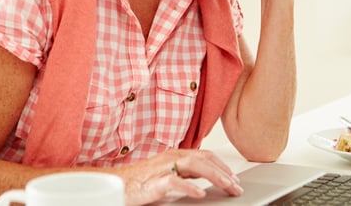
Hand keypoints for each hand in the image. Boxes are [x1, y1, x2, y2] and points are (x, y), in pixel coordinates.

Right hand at [118, 149, 242, 204]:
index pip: (205, 155)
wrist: (114, 184)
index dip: (222, 165)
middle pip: (203, 159)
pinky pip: (173, 182)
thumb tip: (205, 179)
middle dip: (223, 171)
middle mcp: (171, 157)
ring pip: (194, 165)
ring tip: (227, 186)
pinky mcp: (152, 182)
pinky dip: (188, 187)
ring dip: (213, 175)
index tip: (234, 178)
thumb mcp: (168, 175)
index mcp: (176, 155)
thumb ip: (185, 174)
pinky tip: (200, 194)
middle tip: (236, 186)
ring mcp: (162, 168)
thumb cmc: (140, 181)